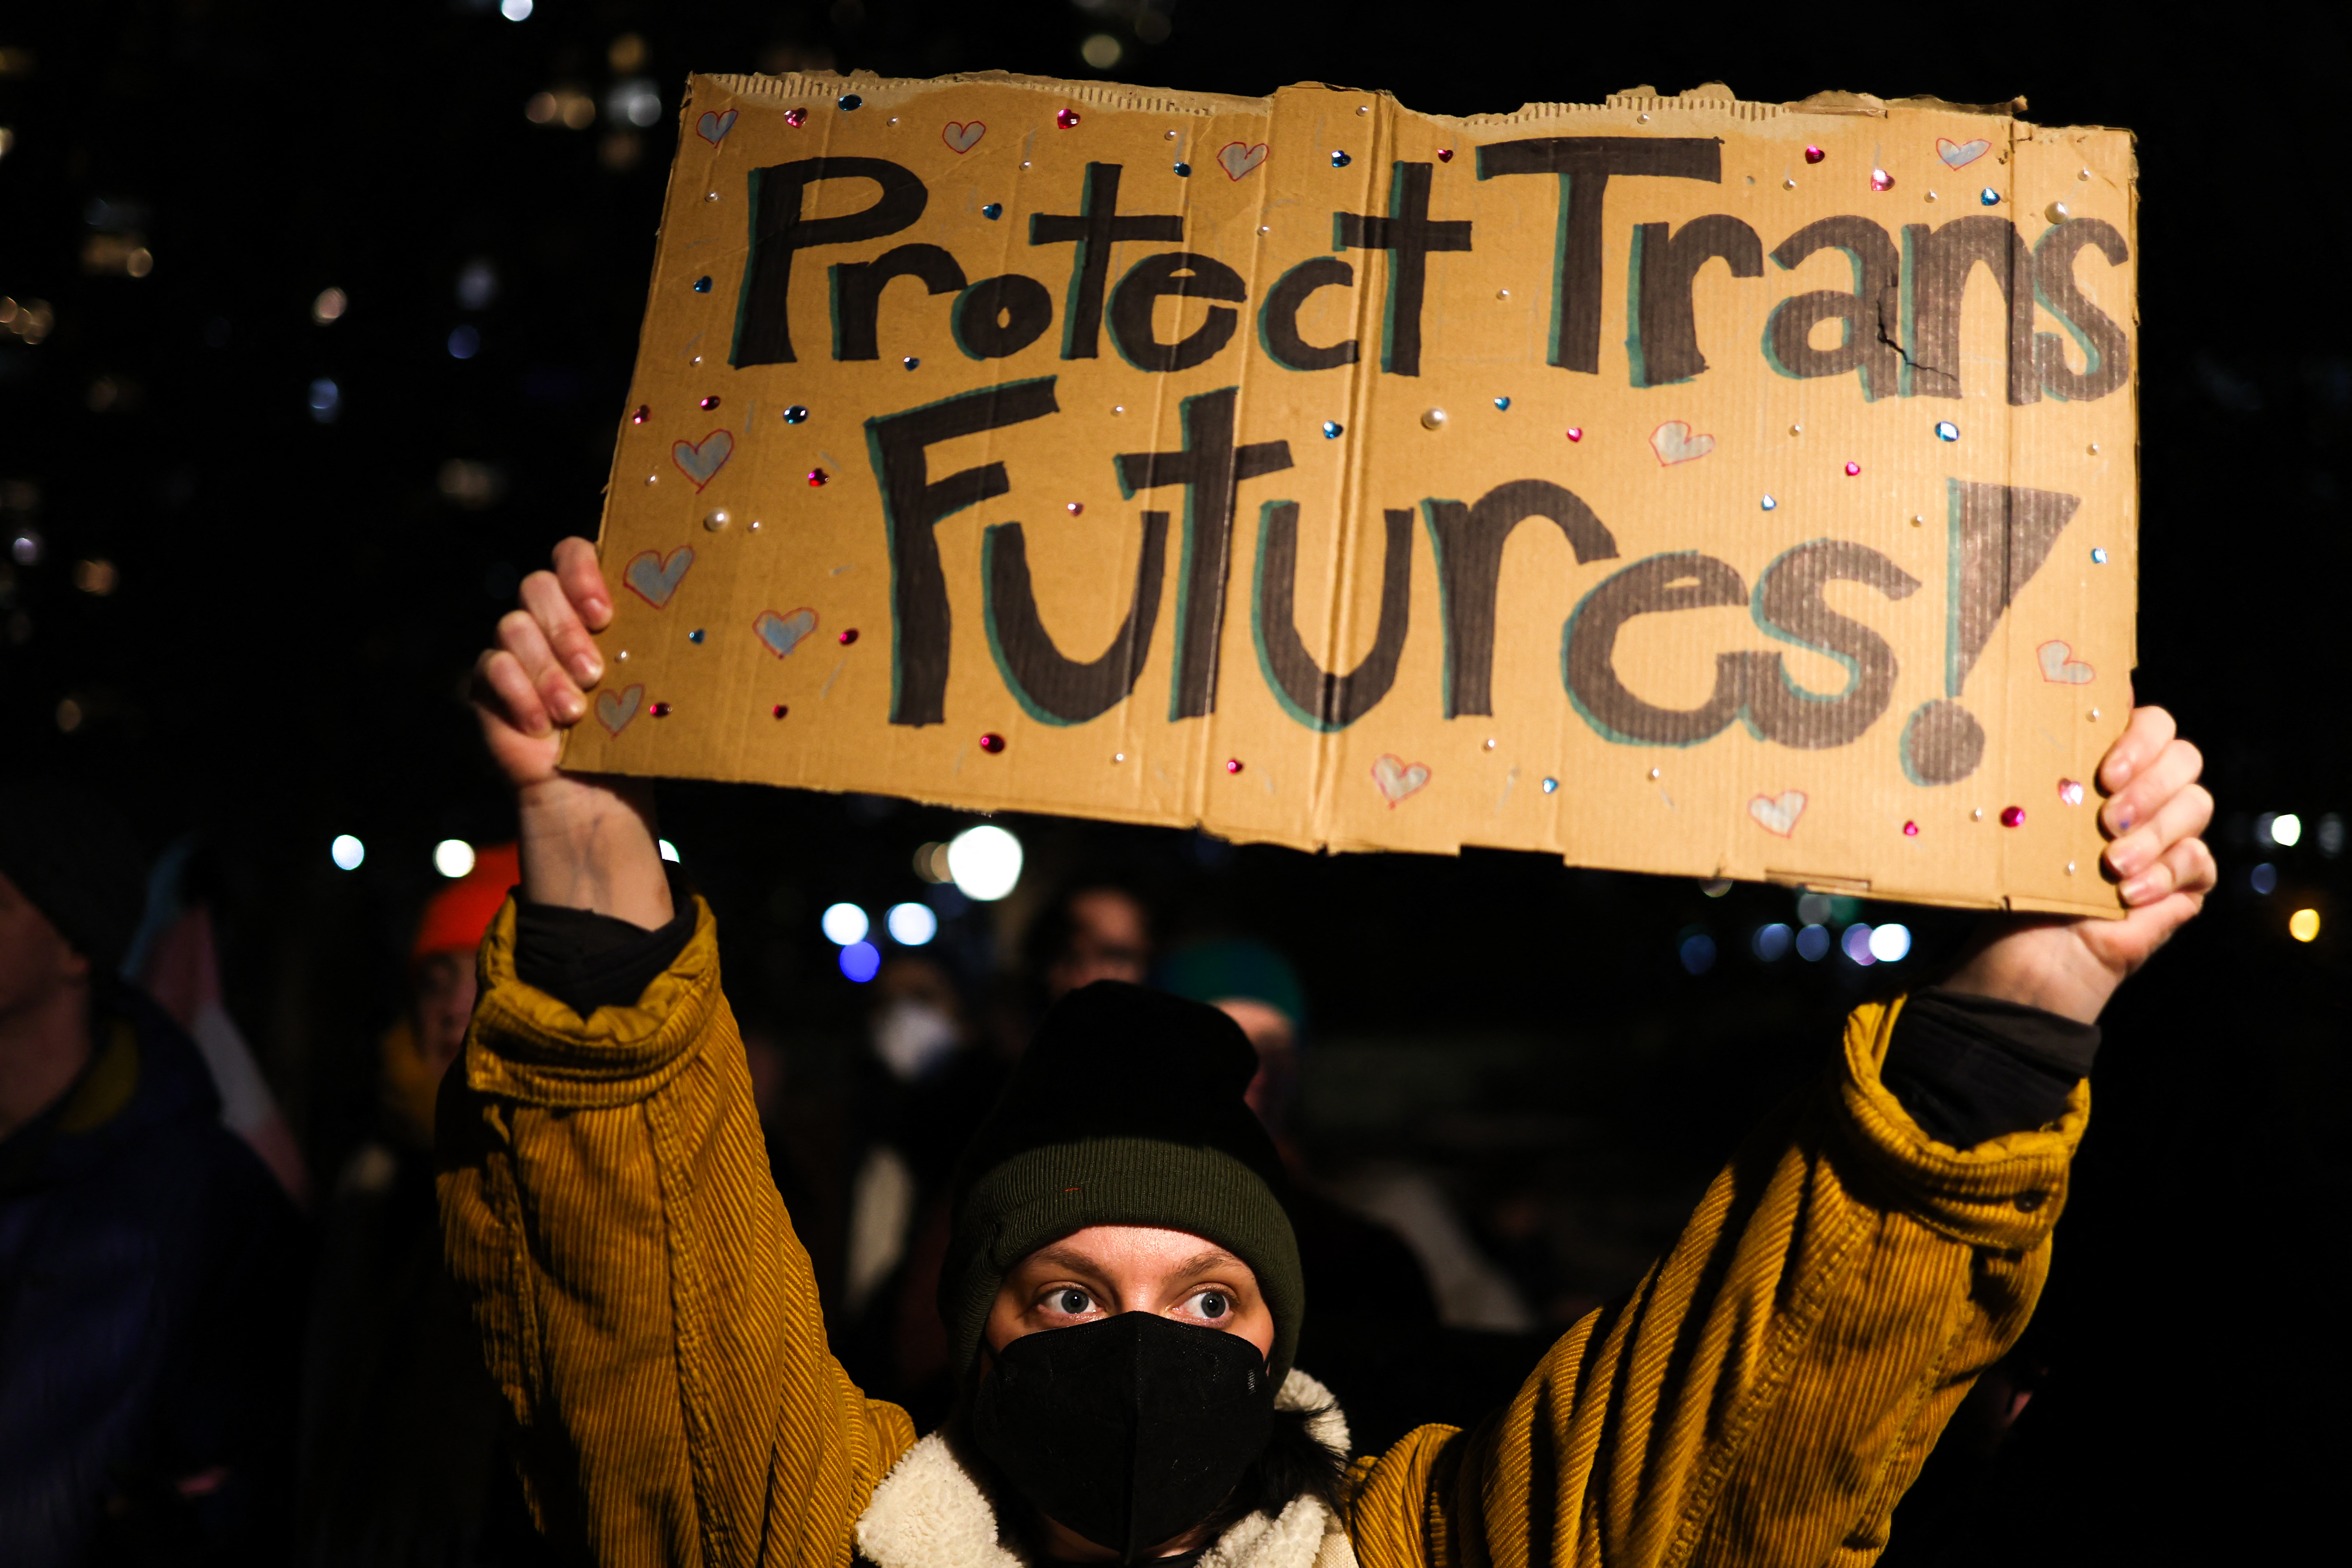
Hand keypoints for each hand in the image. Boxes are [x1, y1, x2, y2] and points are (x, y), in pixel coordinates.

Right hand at [471, 538, 672, 926]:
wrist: (597, 786)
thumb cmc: (629, 728)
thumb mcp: (646, 683)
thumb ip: (655, 646)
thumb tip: (703, 621)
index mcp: (587, 604)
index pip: (572, 554)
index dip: (580, 571)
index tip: (604, 612)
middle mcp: (547, 616)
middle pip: (538, 587)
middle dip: (566, 630)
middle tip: (596, 673)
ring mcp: (514, 645)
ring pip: (513, 625)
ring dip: (547, 670)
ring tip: (576, 711)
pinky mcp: (489, 679)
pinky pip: (491, 665)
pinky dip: (520, 693)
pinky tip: (544, 726)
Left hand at [1943, 705, 2213, 1023]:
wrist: (2033, 952)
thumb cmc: (2023, 883)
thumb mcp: (2033, 823)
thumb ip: (2048, 776)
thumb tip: (2034, 723)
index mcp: (2111, 768)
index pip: (2151, 724)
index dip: (2140, 738)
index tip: (2104, 771)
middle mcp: (2148, 794)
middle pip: (2184, 758)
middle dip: (2149, 786)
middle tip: (2108, 819)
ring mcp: (2172, 834)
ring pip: (2197, 804)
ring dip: (2154, 833)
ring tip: (2111, 864)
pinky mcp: (2188, 880)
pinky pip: (2198, 861)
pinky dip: (2164, 876)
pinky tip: (2128, 896)